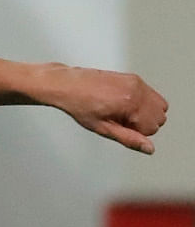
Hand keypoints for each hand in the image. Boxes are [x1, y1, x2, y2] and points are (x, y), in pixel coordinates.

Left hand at [46, 64, 168, 153]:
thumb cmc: (79, 105)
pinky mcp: (132, 77)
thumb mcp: (103, 128)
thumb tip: (149, 148)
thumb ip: (129, 139)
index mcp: (130, 102)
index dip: (135, 132)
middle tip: (119, 119)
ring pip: (159, 105)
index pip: (153, 127)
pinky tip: (122, 103)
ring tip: (121, 111)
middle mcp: (136, 89)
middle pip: (160, 116)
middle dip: (144, 122)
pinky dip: (142, 102)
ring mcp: (135, 81)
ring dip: (146, 112)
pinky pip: (151, 95)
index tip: (118, 126)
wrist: (66, 85)